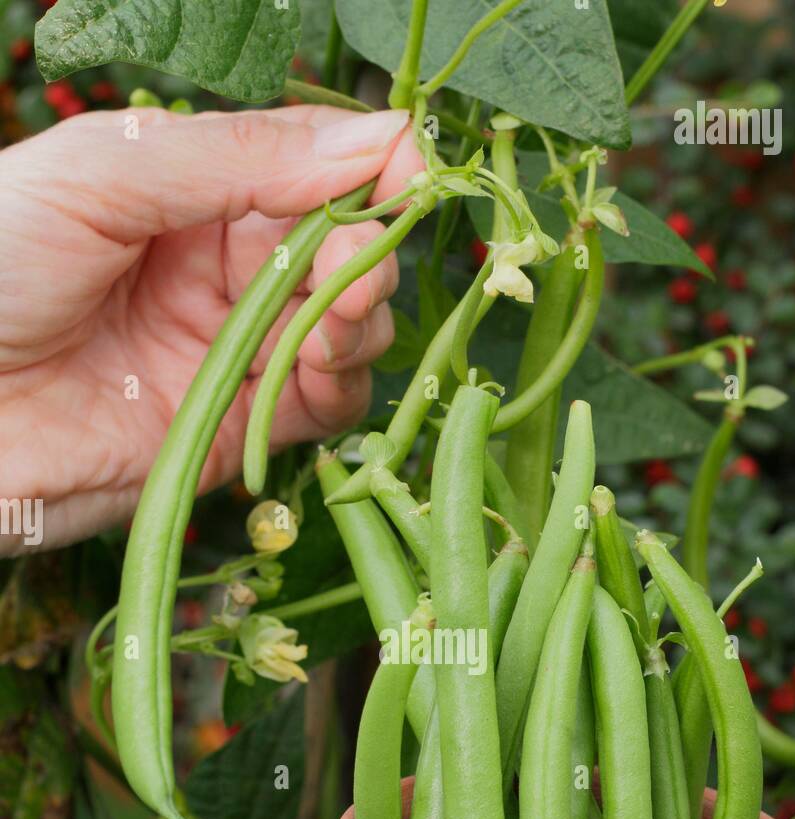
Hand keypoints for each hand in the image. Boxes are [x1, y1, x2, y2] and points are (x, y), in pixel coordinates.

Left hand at [0, 105, 420, 551]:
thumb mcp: (104, 174)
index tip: (412, 174)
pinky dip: (341, 383)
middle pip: (343, 250)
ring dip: (362, 319)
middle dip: (368, 251)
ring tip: (338, 319)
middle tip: (357, 269)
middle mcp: (222, 269)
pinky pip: (322, 404)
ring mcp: (233, 350)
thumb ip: (238, 156)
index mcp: (190, 190)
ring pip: (347, 328)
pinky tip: (321, 367)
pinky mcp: (237, 429)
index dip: (372, 168)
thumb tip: (377, 136)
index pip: (311, 168)